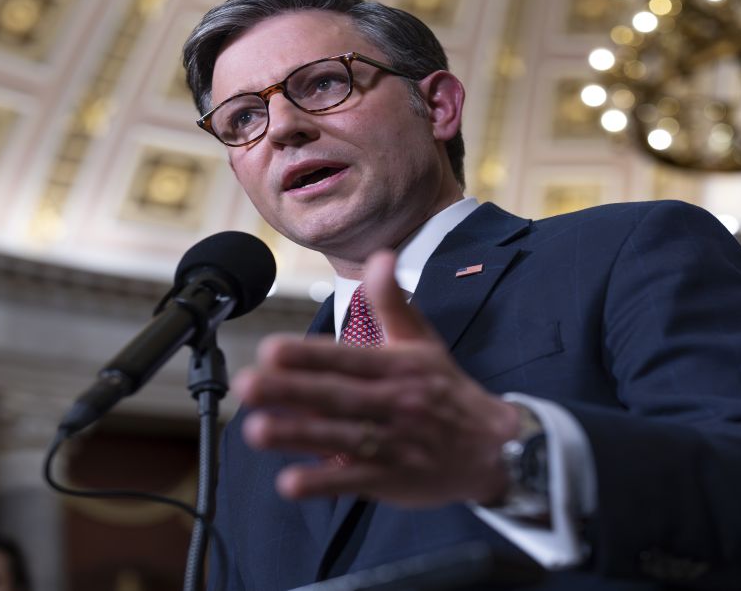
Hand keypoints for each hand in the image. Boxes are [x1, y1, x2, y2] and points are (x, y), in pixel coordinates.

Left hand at [232, 250, 520, 507]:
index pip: (348, 358)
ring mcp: (393, 444)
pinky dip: (323, 483)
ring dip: (297, 436)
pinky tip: (289, 483)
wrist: (494, 447)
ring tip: (255, 430)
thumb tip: (380, 256)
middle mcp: (394, 404)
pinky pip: (354, 482)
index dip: (310, 355)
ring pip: (340, 439)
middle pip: (336, 397)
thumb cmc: (447, 390)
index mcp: (397, 367)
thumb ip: (392, 301)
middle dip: (290, 391)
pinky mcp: (391, 480)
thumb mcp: (423, 340)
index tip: (271, 349)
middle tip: (246, 385)